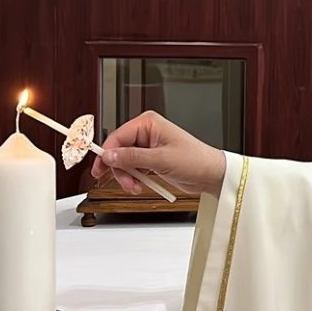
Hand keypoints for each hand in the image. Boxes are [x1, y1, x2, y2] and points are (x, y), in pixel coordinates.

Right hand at [90, 111, 225, 196]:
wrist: (211, 174)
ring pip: (124, 161)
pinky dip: (133, 178)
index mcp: (149, 123)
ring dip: (127, 176)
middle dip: (120, 169)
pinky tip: (140, 185)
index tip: (100, 168)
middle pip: (118, 150)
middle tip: (126, 182)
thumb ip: (132, 158)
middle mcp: (147, 132)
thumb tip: (109, 156)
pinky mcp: (151, 159)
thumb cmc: (195, 160)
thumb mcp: (160, 160)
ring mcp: (148, 146)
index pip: (117, 136)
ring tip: (136, 186)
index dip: (107, 153)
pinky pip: (133, 168)